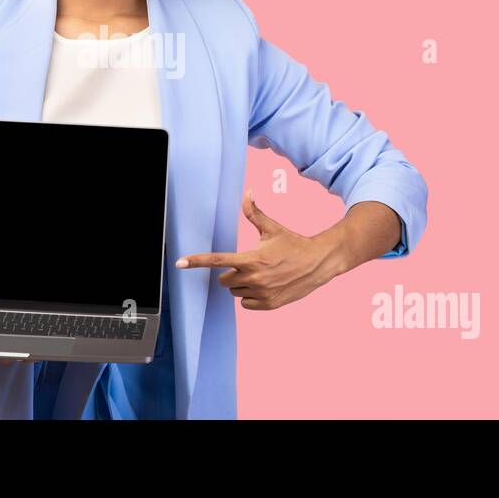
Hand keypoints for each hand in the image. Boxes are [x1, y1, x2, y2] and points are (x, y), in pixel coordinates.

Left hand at [175, 189, 344, 309]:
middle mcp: (254, 278)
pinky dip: (252, 297)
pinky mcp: (269, 305)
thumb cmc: (293, 243)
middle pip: (224, 280)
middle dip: (232, 273)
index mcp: (251, 258)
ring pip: (235, 292)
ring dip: (242, 285)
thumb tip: (246, 192)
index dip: (196, 261)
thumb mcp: (272, 228)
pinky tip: (266, 287)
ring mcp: (261, 293)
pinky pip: (246, 304)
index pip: (217, 260)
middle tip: (250, 265)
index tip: (179, 263)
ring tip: (262, 275)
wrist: (319, 263)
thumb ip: (254, 212)